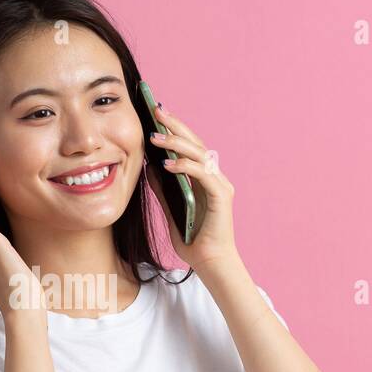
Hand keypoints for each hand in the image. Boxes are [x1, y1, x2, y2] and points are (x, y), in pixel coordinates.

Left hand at [146, 102, 240, 271]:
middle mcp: (214, 176)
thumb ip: (163, 189)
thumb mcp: (170, 209)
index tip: (154, 114)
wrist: (209, 262)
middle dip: (174, 125)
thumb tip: (149, 167)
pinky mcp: (222, 195)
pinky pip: (202, 174)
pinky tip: (167, 164)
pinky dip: (185, 166)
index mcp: (202, 177)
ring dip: (176, 143)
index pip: (188, 146)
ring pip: (199, 154)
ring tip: (154, 136)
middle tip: (155, 110)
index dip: (173, 128)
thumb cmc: (192, 238)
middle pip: (194, 143)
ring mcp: (219, 184)